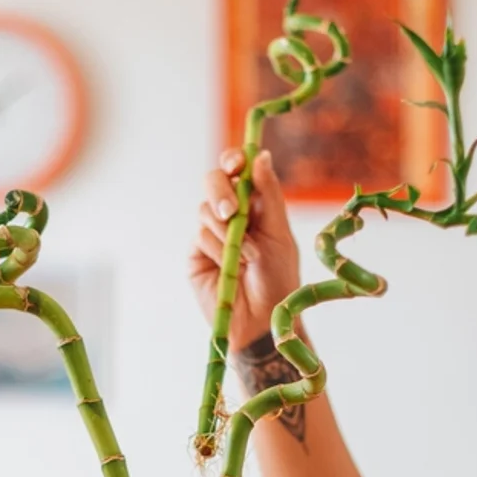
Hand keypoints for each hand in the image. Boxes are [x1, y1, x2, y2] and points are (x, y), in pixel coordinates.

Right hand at [190, 149, 301, 353]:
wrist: (263, 321)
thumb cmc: (278, 279)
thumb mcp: (280, 233)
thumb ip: (269, 194)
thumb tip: (260, 155)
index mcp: (255, 205)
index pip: (237, 171)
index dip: (232, 161)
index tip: (236, 164)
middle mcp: (231, 215)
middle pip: (214, 182)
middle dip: (221, 192)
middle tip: (232, 211)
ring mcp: (211, 234)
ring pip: (205, 209)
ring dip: (227, 230)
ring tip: (247, 256)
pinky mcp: (196, 254)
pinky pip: (200, 236)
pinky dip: (218, 248)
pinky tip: (233, 266)